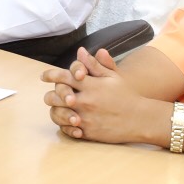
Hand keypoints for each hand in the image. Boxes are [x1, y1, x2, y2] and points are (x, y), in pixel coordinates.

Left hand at [40, 48, 164, 144]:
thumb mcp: (112, 76)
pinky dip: (64, 125)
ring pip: (57, 114)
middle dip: (51, 94)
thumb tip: (80, 51)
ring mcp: (85, 118)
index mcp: (90, 85)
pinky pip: (66, 129)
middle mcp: (84, 101)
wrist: (139, 119)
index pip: (63, 76)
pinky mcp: (87, 132)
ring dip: (55, 110)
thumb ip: (94, 64)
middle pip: (54, 96)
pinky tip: (68, 121)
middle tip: (52, 94)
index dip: (50, 75)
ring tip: (59, 108)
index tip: (44, 76)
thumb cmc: (126, 95)